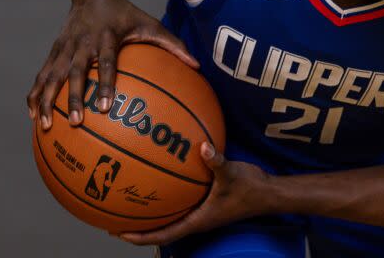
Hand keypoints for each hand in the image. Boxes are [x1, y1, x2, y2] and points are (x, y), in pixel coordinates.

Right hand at [27, 0, 197, 128]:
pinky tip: (32, 113)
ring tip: (44, 124)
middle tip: (76, 122)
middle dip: (75, 98)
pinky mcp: (55, 50)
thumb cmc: (127, 14)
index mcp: (108, 38)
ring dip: (47, 100)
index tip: (105, 108)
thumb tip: (198, 65)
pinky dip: (36, 92)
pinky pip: (43, 73)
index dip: (106, 85)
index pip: (107, 64)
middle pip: (77, 73)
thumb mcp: (152, 24)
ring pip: (52, 75)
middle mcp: (84, 43)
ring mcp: (66, 47)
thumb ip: (174, 45)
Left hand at [119, 142, 273, 245]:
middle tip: (114, 219)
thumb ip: (215, 160)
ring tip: (132, 204)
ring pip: (171, 219)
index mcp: (198, 220)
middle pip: (161, 230)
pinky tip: (162, 182)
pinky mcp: (207, 203)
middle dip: (138, 228)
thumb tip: (202, 146)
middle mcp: (197, 219)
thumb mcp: (231, 173)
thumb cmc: (250, 187)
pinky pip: (182, 204)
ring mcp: (202, 212)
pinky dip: (169, 198)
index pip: (163, 236)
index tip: (119, 232)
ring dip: (151, 216)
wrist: (268, 192)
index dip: (140, 237)